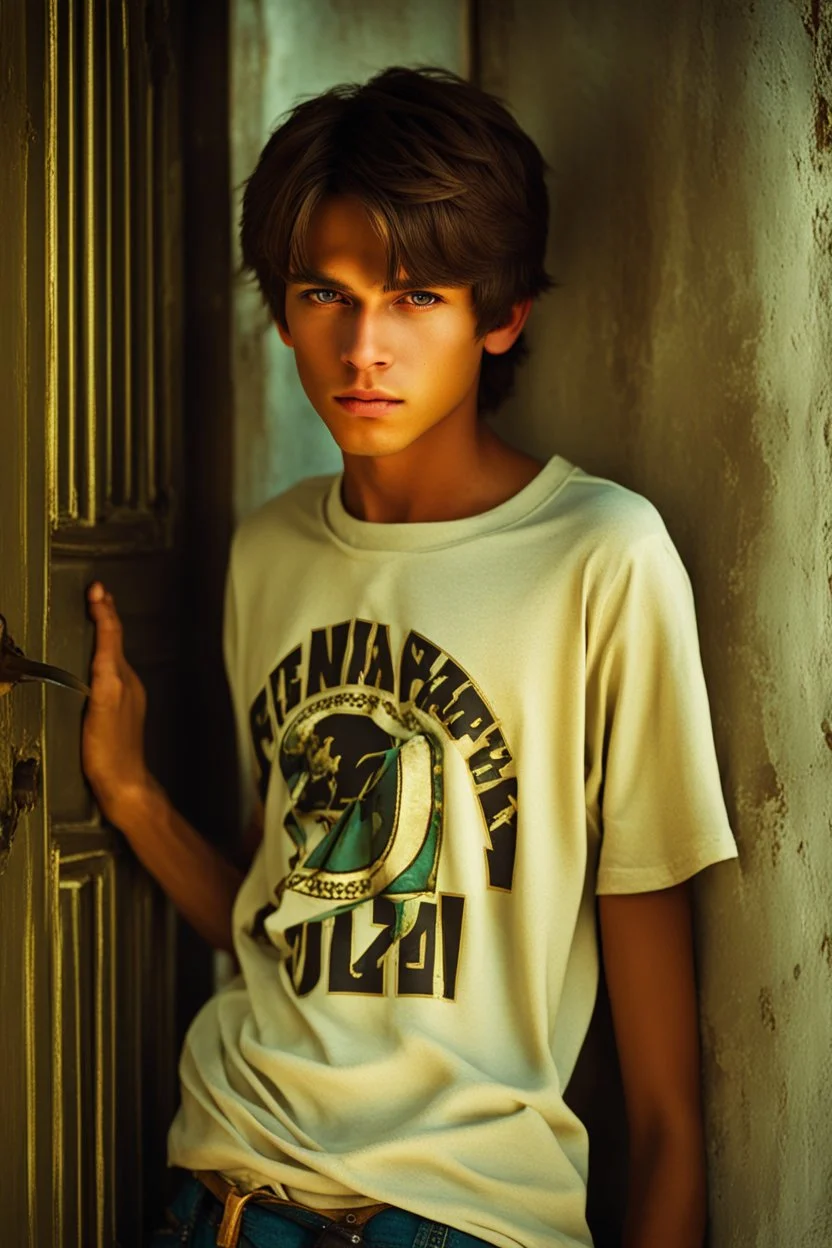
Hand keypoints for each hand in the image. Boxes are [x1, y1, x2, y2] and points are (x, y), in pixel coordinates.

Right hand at [82, 582, 153, 822]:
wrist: (123, 782)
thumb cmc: (109, 750)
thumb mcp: (104, 702)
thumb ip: (106, 670)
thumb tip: (106, 639)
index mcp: (121, 677)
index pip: (113, 635)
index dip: (104, 610)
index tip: (96, 589)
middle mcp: (127, 683)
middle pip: (115, 641)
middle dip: (105, 616)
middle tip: (96, 595)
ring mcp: (125, 696)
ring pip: (114, 655)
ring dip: (105, 634)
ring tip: (95, 615)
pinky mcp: (118, 710)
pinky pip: (112, 672)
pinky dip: (105, 655)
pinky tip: (96, 660)